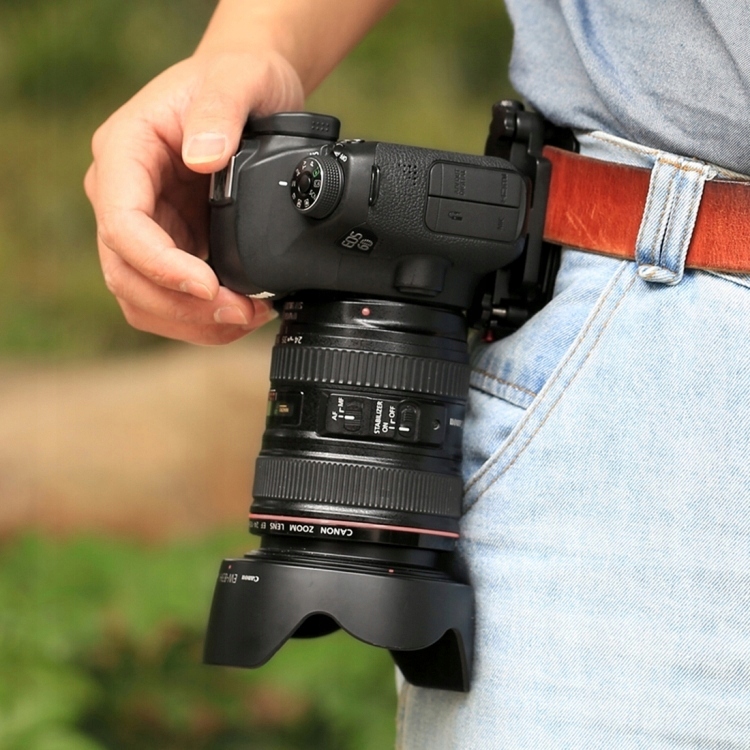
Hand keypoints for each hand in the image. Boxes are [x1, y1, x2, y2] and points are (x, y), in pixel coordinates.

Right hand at [84, 51, 303, 344]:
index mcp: (125, 154)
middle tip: (241, 313)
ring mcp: (147, 227)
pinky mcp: (172, 248)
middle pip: (126, 275)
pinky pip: (170, 299)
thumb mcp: (238, 79)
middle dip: (182, 305)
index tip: (209, 285)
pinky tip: (241, 314)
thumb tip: (204, 155)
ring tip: (247, 317)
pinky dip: (202, 318)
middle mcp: (125, 196)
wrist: (252, 94)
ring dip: (192, 321)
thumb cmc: (239, 80)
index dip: (161, 265)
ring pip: (143, 298)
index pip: (122, 225)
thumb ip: (220, 111)